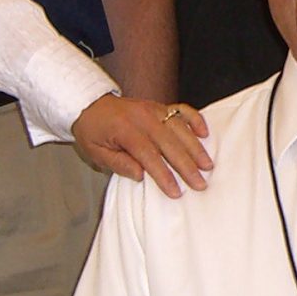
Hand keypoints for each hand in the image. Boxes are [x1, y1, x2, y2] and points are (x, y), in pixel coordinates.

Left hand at [72, 95, 211, 195]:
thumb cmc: (93, 131)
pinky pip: (182, 110)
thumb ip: (118, 163)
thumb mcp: (95, 152)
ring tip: (207, 165)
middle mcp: (142, 117)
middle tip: (200, 183)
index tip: (175, 191)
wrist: (90, 104)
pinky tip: (204, 134)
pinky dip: (195, 120)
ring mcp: (153, 109)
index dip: (164, 175)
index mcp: (125, 130)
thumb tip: (140, 175)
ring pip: (180, 128)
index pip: (148, 155)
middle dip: (187, 166)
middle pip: (170, 143)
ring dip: (196, 148)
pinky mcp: (160, 106)